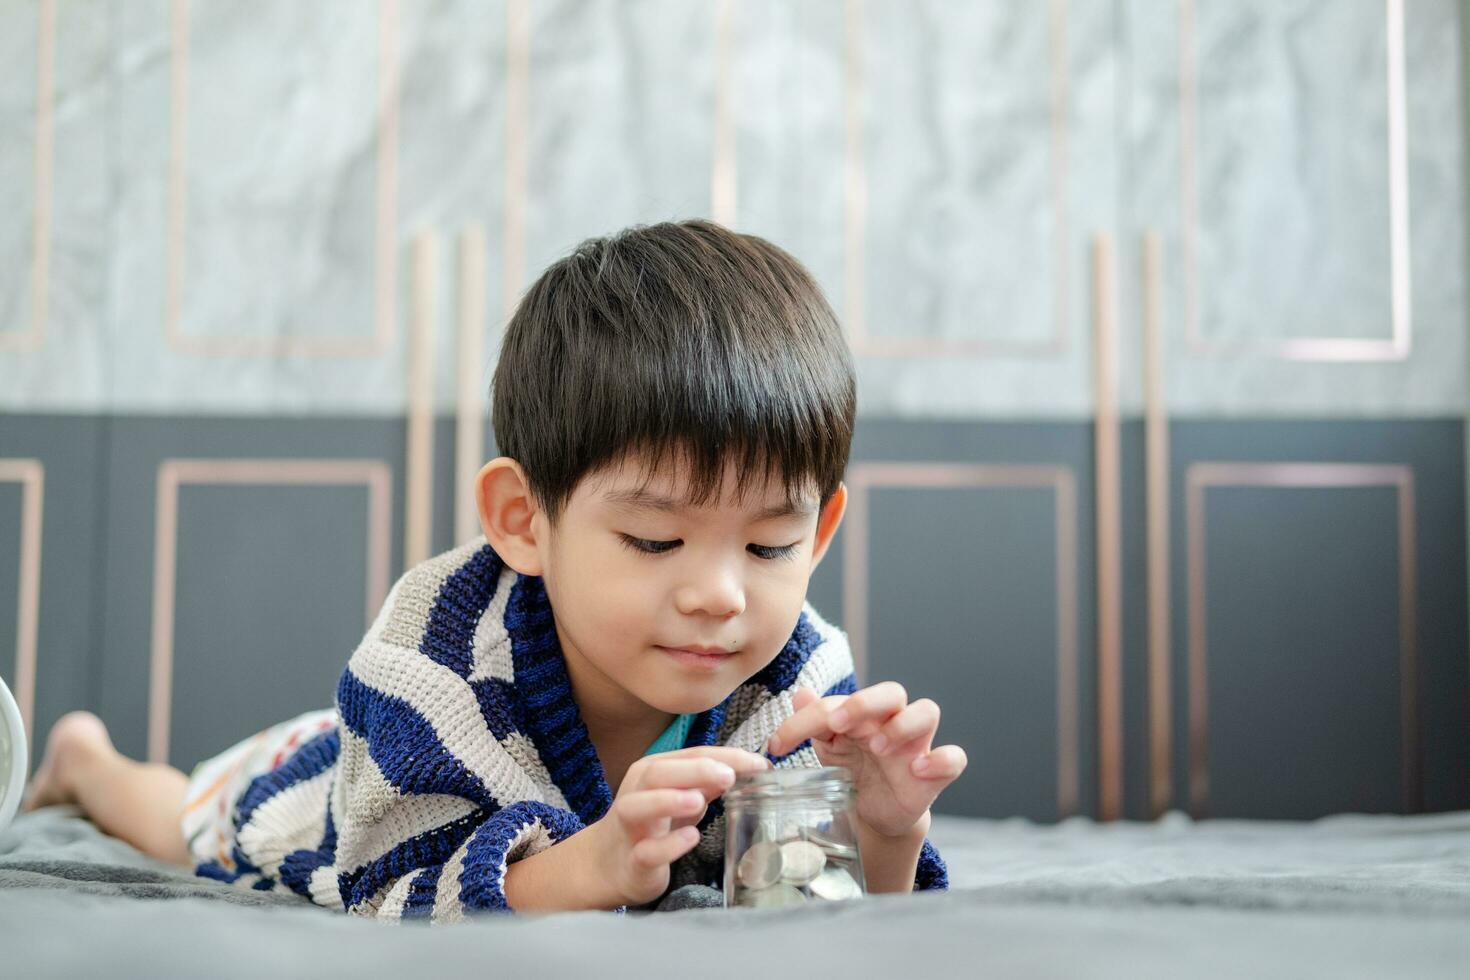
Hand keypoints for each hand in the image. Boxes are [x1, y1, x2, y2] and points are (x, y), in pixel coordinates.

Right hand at [589, 746, 771, 906]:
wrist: (607, 865)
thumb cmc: (651, 825)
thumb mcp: (679, 798)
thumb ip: (705, 783)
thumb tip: (743, 769)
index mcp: (653, 772)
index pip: (691, 755)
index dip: (726, 757)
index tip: (760, 764)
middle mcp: (637, 793)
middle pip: (660, 772)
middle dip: (696, 770)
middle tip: (730, 776)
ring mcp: (630, 827)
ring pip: (640, 806)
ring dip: (670, 800)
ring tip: (699, 800)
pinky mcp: (632, 860)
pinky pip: (646, 851)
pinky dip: (668, 844)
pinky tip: (691, 839)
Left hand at [765, 682, 966, 837]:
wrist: (874, 813)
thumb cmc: (851, 771)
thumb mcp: (828, 748)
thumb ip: (814, 721)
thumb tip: (801, 693)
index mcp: (861, 713)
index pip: (839, 700)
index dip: (808, 717)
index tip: (777, 744)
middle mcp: (890, 721)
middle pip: (891, 692)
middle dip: (864, 703)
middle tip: (838, 724)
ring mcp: (915, 745)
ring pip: (927, 711)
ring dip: (902, 725)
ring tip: (878, 748)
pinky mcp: (934, 774)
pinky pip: (953, 758)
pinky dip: (941, 760)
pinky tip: (919, 769)